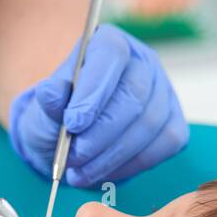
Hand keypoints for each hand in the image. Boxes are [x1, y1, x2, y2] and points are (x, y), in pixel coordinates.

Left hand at [9, 24, 188, 187]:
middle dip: (100, 134)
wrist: (71, 141)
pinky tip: (106, 172)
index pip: (111, 55)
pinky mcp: (173, 124)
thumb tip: (50, 92)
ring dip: (112, 156)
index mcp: (108, 43)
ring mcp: (163, 92)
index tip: (73, 124)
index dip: (94, 90)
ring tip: (80, 172)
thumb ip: (48, 102)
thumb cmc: (57, 119)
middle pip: (133, 94)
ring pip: (149, 124)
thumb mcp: (42, 110)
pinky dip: (132, 165)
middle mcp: (143, 62)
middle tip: (73, 158)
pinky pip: (165, 144)